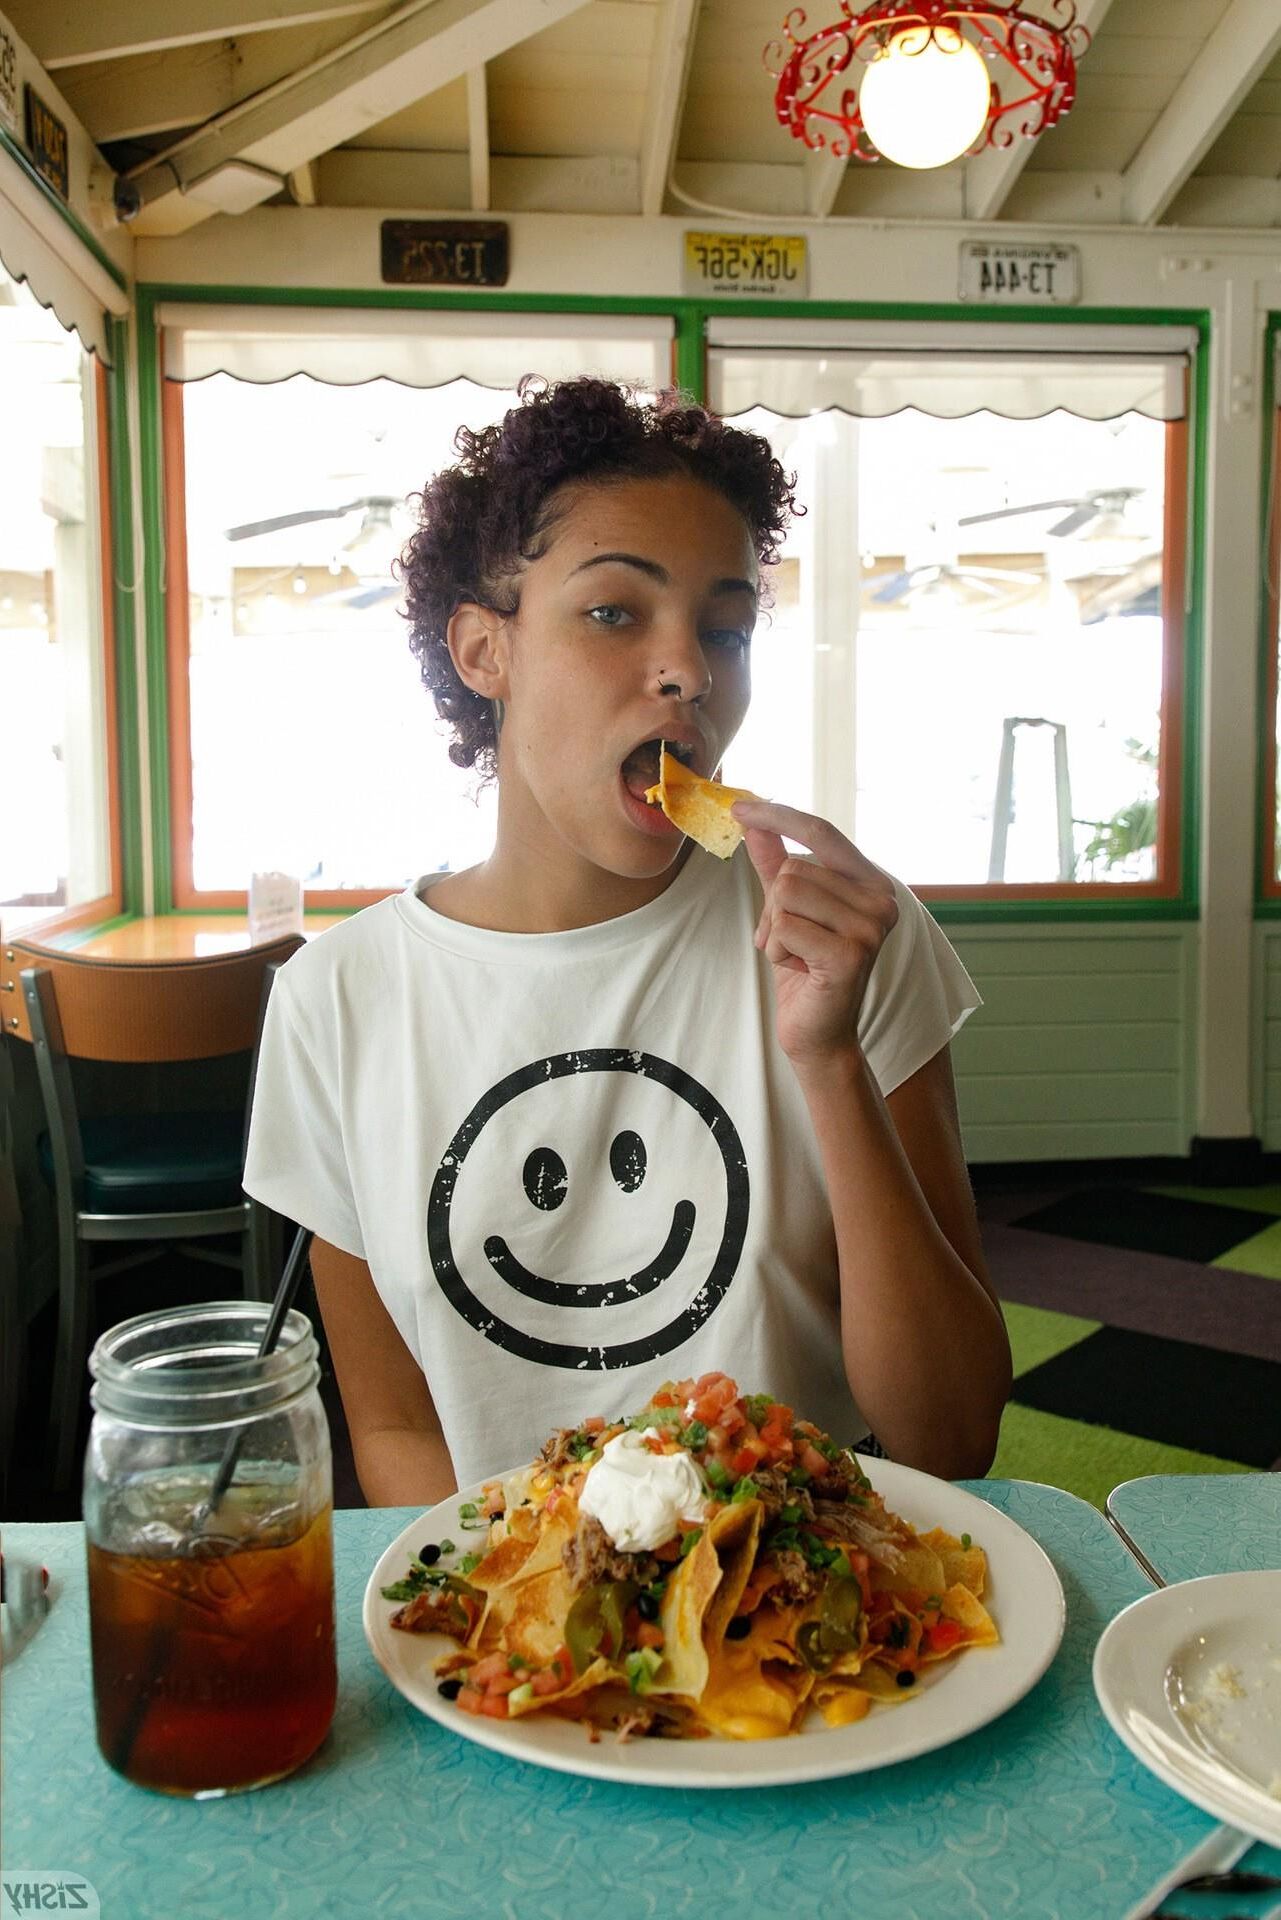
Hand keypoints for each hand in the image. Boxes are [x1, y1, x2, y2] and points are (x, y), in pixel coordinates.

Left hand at [731, 800, 898, 1067]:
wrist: (818, 1033)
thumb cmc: (805, 970)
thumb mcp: (787, 909)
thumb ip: (775, 864)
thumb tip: (753, 822)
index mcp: (870, 883)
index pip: (821, 832)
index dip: (778, 815)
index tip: (738, 806)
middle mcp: (880, 900)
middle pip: (793, 868)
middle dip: (774, 906)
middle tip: (790, 941)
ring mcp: (870, 927)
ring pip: (786, 894)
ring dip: (775, 929)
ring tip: (797, 955)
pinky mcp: (851, 954)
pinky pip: (785, 927)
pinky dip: (777, 950)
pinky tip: (799, 970)